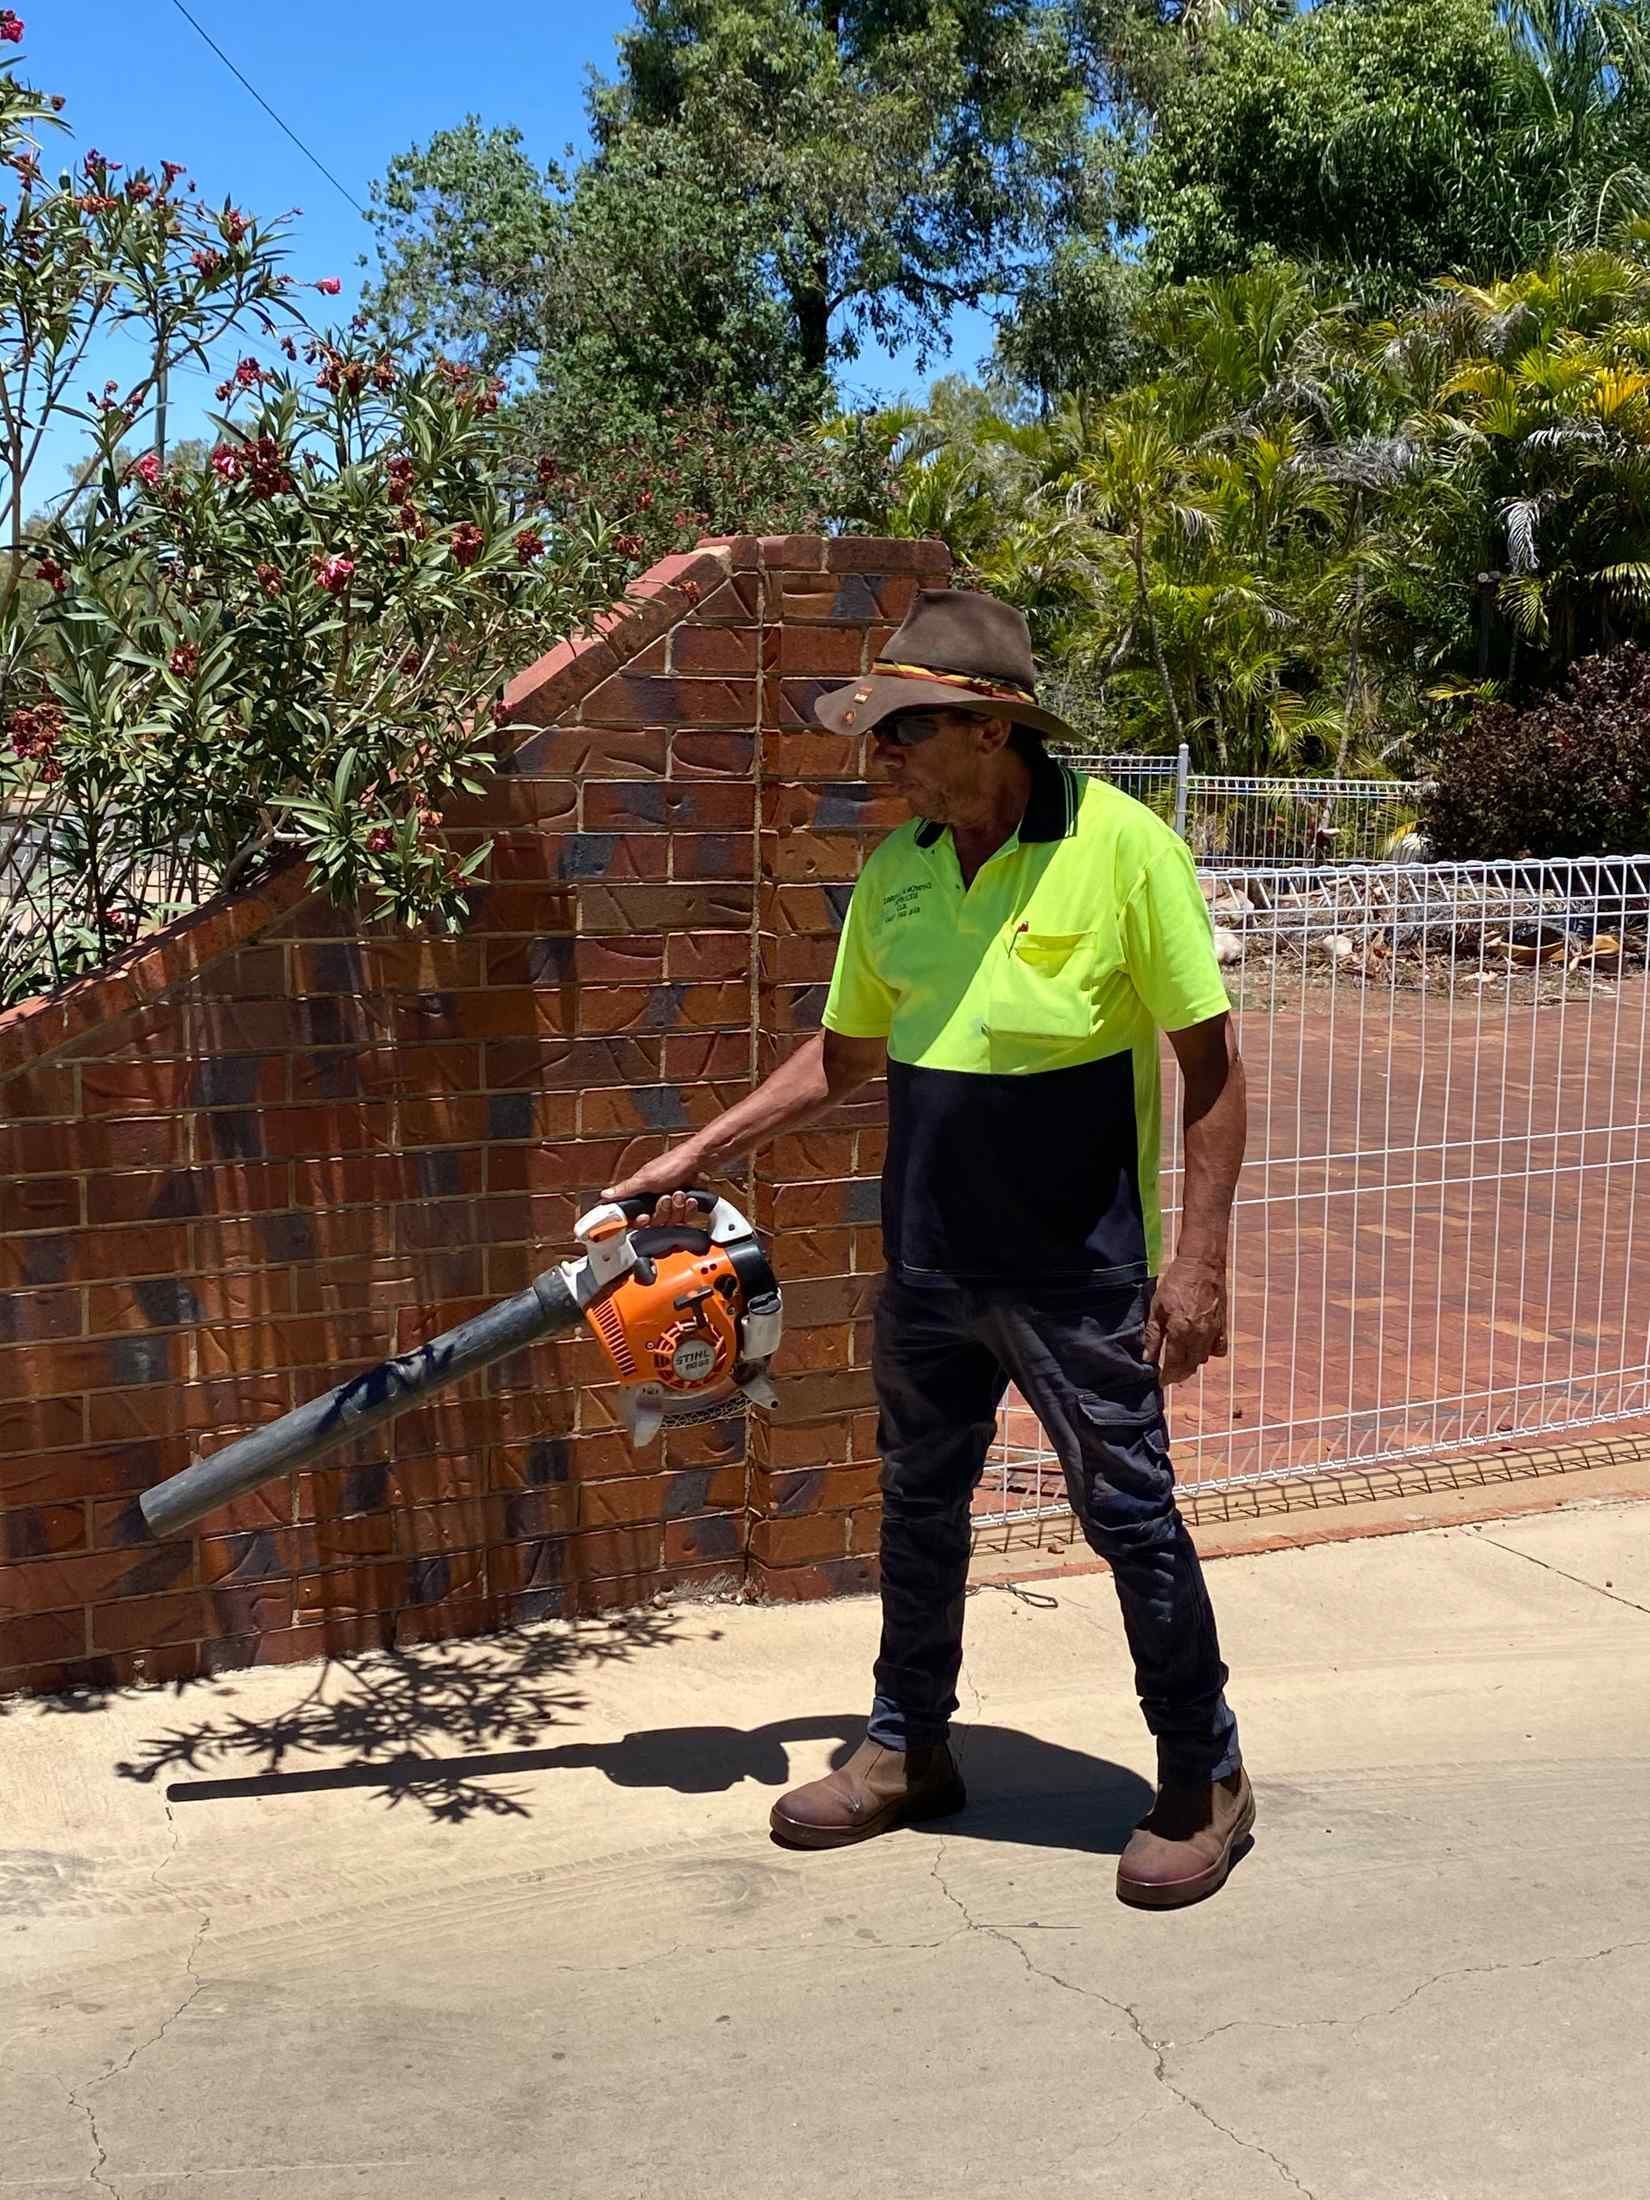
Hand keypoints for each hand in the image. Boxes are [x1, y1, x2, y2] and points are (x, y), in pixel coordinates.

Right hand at [602, 1146, 709, 1229]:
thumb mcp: (646, 1177)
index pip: (634, 1219)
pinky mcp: (684, 1208)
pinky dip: (688, 1208)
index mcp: (641, 1195)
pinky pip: (685, 1219)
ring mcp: (670, 1206)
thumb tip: (604, 1195)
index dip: (641, 1221)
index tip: (645, 1217)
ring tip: (679, 1192)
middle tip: (666, 1197)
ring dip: (677, 1207)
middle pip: (655, 1223)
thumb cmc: (674, 1163)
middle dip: (663, 1210)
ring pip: (671, 1222)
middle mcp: (654, 1202)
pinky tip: (690, 1198)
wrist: (700, 1160)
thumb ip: (626, 1189)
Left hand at [1143, 1256, 1227, 1386]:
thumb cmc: (1175, 1284)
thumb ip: (1153, 1335)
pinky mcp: (1223, 1326)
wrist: (1202, 1265)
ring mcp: (1213, 1332)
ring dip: (1192, 1363)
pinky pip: (1218, 1349)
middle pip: (1190, 1366)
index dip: (1167, 1376)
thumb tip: (1147, 1359)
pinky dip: (1210, 1352)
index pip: (1174, 1365)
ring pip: (1203, 1359)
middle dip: (1179, 1374)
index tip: (1160, 1381)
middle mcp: (1199, 1336)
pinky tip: (1200, 1347)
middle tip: (1169, 1374)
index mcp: (1180, 1332)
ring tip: (1181, 1359)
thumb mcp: (1157, 1308)